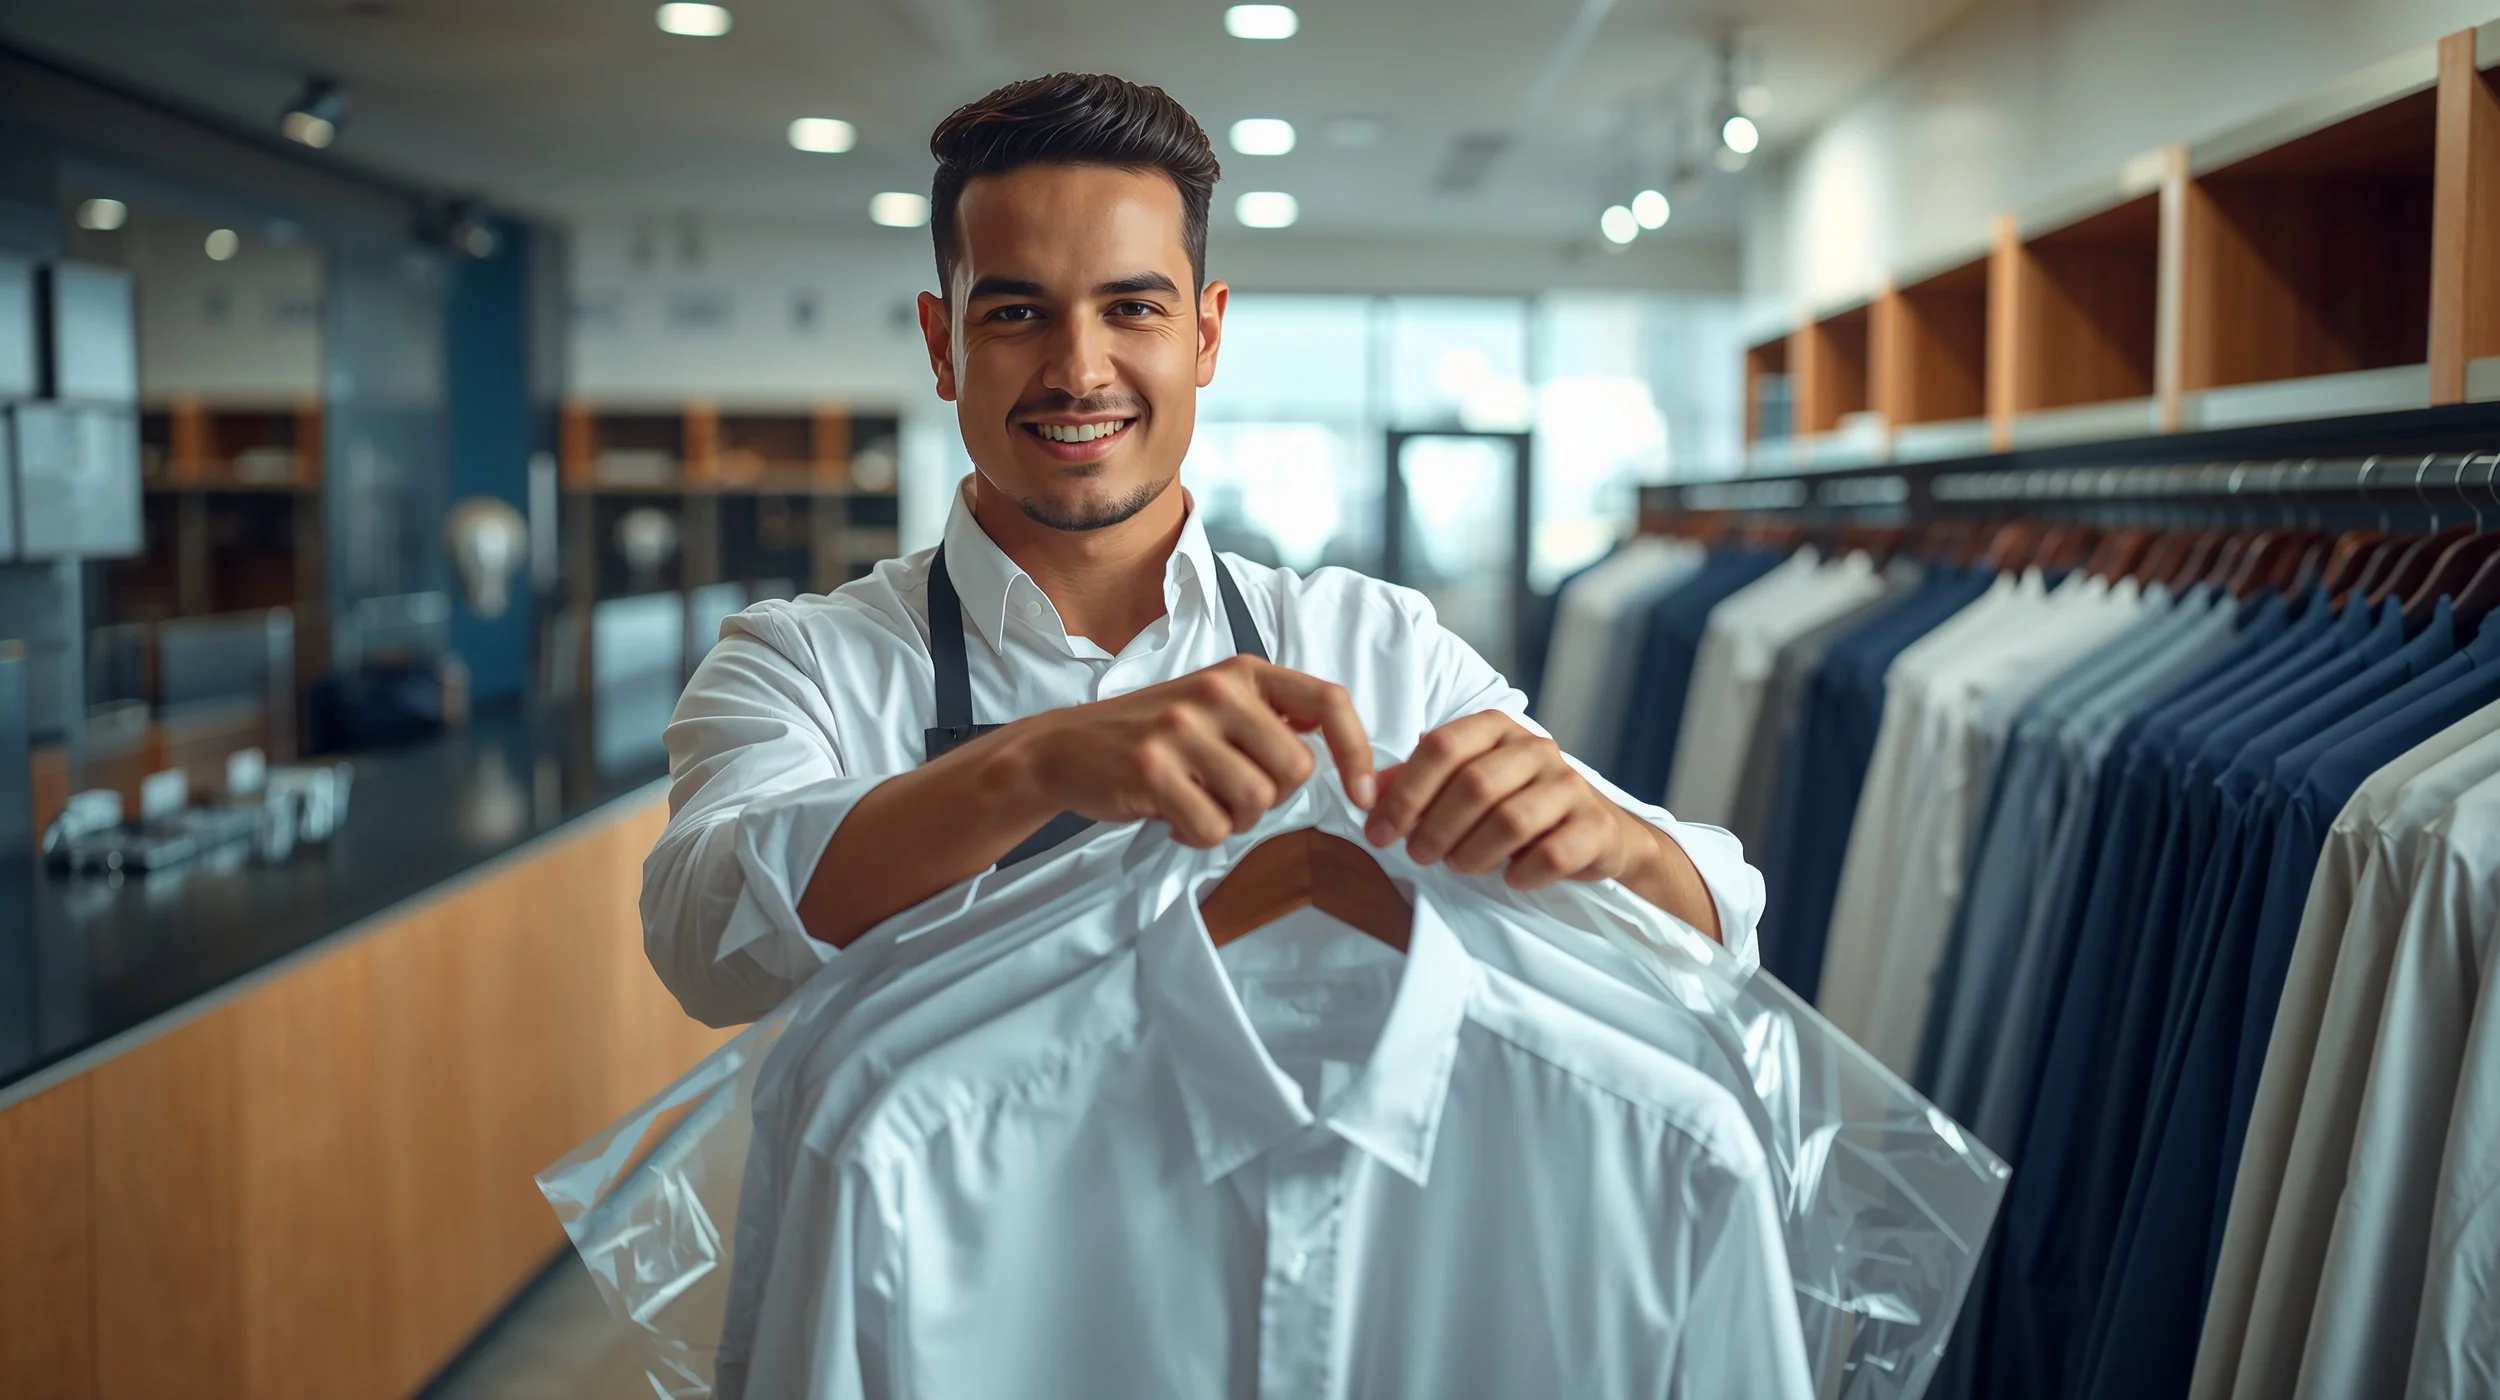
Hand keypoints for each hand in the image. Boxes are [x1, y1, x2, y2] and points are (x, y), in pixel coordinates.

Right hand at [1015, 656, 1375, 847]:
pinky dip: (1199, 837)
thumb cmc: (1153, 734)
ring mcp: (1181, 728)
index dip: (1358, 751)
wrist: (1065, 747)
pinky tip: (1174, 818)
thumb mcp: (1215, 706)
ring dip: (1233, 820)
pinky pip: (1213, 828)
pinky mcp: (1152, 769)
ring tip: (1198, 803)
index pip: (1329, 701)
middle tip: (1232, 795)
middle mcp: (1215, 691)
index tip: (1363, 792)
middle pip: (1296, 770)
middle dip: (1273, 799)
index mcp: (1242, 672)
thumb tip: (1346, 756)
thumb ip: (1272, 720)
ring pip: (1257, 803)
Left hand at [1364, 711, 1657, 891]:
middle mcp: (1536, 748)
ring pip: (1511, 819)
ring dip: (1474, 852)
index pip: (1441, 747)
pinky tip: (1511, 879)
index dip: (1404, 793)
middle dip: (1435, 827)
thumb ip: (1419, 784)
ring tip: (1459, 867)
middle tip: (1419, 856)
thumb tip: (1369, 792)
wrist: (1596, 833)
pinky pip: (1552, 853)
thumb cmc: (1518, 807)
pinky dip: (1523, 872)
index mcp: (1497, 729)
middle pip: (1473, 784)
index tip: (1378, 832)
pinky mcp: (1596, 825)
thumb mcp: (1466, 786)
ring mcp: (1570, 785)